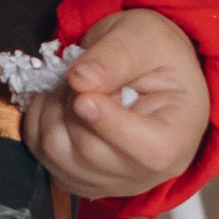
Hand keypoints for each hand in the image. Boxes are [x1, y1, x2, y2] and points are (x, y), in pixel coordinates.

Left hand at [21, 10, 207, 201]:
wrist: (146, 67)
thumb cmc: (155, 53)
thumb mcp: (143, 37)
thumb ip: (114, 57)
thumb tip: (80, 80)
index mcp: (179, 136)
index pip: (149, 151)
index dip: (109, 124)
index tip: (83, 96)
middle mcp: (148, 171)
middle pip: (91, 152)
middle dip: (71, 104)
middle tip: (79, 73)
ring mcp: (112, 180)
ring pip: (59, 157)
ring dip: (51, 112)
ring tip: (71, 86)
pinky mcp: (82, 179)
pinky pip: (44, 159)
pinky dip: (39, 125)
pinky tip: (58, 103)